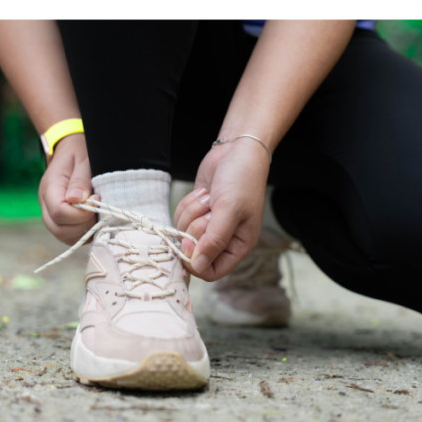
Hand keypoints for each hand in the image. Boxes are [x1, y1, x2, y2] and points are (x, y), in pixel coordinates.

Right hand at [38, 133, 98, 244]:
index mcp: (50, 187)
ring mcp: (52, 213)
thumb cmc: (80, 152)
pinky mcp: (61, 220)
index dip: (81, 212)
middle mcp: (46, 204)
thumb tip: (76, 200)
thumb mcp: (83, 159)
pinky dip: (84, 233)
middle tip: (99, 209)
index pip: (59, 212)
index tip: (97, 200)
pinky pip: (70, 235)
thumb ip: (80, 180)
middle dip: (83, 224)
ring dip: (84, 231)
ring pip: (64, 236)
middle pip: (59, 229)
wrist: (72, 148)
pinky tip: (95, 219)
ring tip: (98, 214)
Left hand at [173, 138, 269, 280]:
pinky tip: (203, 193)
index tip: (188, 243)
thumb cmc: (241, 179)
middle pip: (194, 252)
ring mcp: (208, 225)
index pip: (213, 272)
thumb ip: (214, 240)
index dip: (196, 262)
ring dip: (191, 214)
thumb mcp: (229, 210)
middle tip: (208, 211)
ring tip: (209, 198)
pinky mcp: (197, 212)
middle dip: (195, 229)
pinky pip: (180, 218)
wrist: (236, 150)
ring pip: (184, 234)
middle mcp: (223, 239)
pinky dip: (187, 205)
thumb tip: (198, 267)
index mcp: (238, 245)